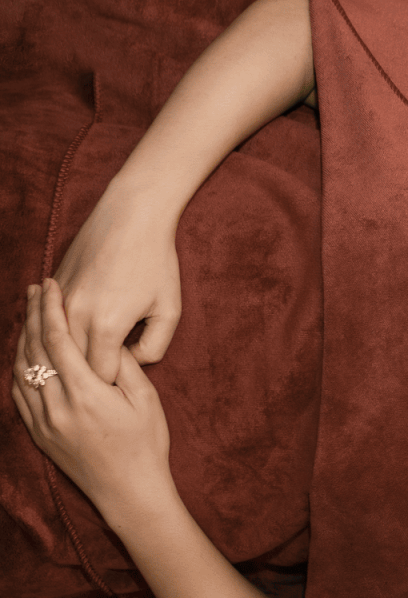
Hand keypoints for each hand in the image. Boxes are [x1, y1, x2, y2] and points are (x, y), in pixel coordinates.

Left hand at [11, 279, 171, 522]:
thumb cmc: (146, 445)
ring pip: (21, 370)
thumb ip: (126, 366)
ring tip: (29, 315)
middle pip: (33, 349)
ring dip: (22, 338)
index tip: (51, 287)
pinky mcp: (39, 434)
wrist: (130, 492)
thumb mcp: (146, 400)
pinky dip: (19, 367)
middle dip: (32, 315)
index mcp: (86, 393)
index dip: (50, 309)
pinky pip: (19, 393)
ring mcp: (43, 422)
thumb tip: (110, 339)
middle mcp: (57, 406)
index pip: (57, 339)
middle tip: (36, 290)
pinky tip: (25, 353)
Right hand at [53, 194, 181, 384]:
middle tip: (111, 371)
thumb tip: (130, 362)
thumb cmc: (156, 262)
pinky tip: (76, 335)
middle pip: (73, 365)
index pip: (100, 377)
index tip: (125, 382)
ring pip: (55, 344)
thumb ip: (154, 347)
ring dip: (72, 353)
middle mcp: (76, 314)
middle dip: (91, 374)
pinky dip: (60, 333)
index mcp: (106, 326)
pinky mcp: (53, 285)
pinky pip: (48, 321)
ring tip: (94, 354)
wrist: (131, 213)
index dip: (114, 384)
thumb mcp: (170, 310)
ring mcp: (59, 299)